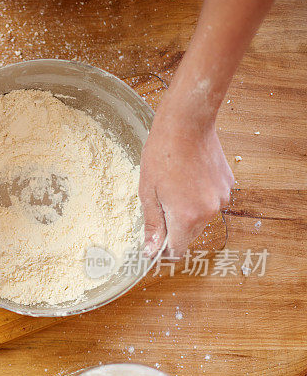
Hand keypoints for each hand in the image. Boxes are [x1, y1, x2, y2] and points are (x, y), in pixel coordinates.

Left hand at [139, 110, 233, 257]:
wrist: (187, 124)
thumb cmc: (162, 155)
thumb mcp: (148, 193)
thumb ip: (153, 225)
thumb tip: (151, 251)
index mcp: (186, 217)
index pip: (177, 250)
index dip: (164, 248)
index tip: (155, 242)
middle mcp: (209, 212)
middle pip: (189, 235)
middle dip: (174, 227)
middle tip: (160, 203)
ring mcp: (221, 198)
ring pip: (201, 217)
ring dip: (188, 210)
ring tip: (174, 186)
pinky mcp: (228, 185)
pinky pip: (211, 200)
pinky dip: (199, 196)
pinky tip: (188, 177)